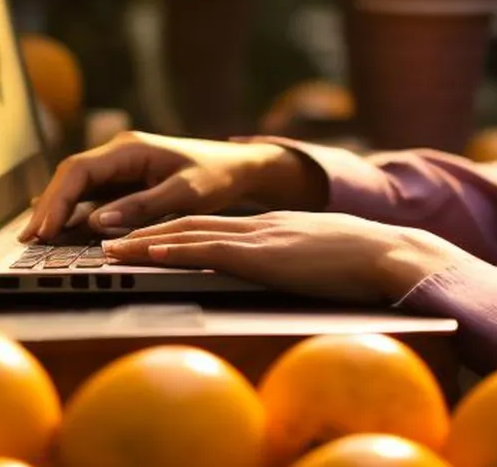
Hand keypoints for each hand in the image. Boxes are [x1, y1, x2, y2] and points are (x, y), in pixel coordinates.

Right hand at [19, 131, 326, 241]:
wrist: (238, 168)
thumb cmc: (216, 177)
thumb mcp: (184, 193)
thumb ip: (142, 207)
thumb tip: (97, 223)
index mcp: (130, 148)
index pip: (79, 170)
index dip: (57, 200)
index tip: (45, 229)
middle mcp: (119, 153)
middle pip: (70, 177)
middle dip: (48, 207)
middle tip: (28, 240)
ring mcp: (119, 166)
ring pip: (76, 186)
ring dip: (56, 211)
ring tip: (35, 240)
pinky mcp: (124, 181)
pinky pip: (91, 195)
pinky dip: (74, 213)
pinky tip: (58, 231)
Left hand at [101, 211, 461, 305]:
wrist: (389, 254)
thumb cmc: (363, 264)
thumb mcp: (316, 256)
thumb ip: (292, 259)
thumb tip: (280, 272)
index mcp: (269, 228)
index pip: (208, 225)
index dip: (171, 231)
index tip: (140, 238)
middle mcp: (257, 226)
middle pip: (188, 224)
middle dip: (145, 232)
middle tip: (107, 240)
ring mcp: (258, 237)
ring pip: (189, 234)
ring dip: (145, 242)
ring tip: (110, 248)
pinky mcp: (263, 254)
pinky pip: (208, 250)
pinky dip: (173, 250)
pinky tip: (148, 254)